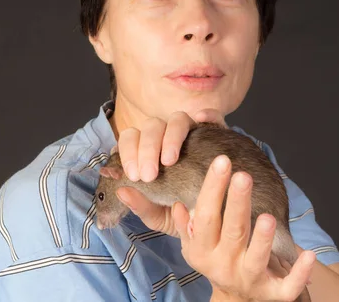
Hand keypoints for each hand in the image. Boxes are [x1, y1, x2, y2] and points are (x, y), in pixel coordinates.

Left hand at [115, 108, 226, 236]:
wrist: (215, 223)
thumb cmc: (181, 216)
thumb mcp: (159, 216)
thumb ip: (140, 205)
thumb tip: (121, 191)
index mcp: (148, 154)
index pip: (131, 139)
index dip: (128, 152)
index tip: (133, 175)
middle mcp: (167, 139)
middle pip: (151, 127)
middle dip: (146, 148)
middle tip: (149, 175)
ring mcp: (193, 135)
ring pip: (177, 120)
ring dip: (170, 137)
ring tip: (169, 160)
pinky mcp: (217, 135)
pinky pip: (212, 117)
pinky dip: (207, 115)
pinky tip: (201, 120)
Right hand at [172, 155, 315, 301]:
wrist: (234, 300)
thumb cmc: (215, 260)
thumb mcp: (195, 246)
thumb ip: (186, 225)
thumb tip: (179, 204)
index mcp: (203, 250)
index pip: (206, 216)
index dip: (213, 189)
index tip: (222, 162)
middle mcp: (224, 265)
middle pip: (232, 232)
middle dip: (237, 203)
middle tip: (243, 176)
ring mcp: (249, 279)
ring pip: (256, 258)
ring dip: (263, 239)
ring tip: (267, 217)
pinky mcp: (273, 293)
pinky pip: (287, 286)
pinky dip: (299, 272)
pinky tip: (308, 254)